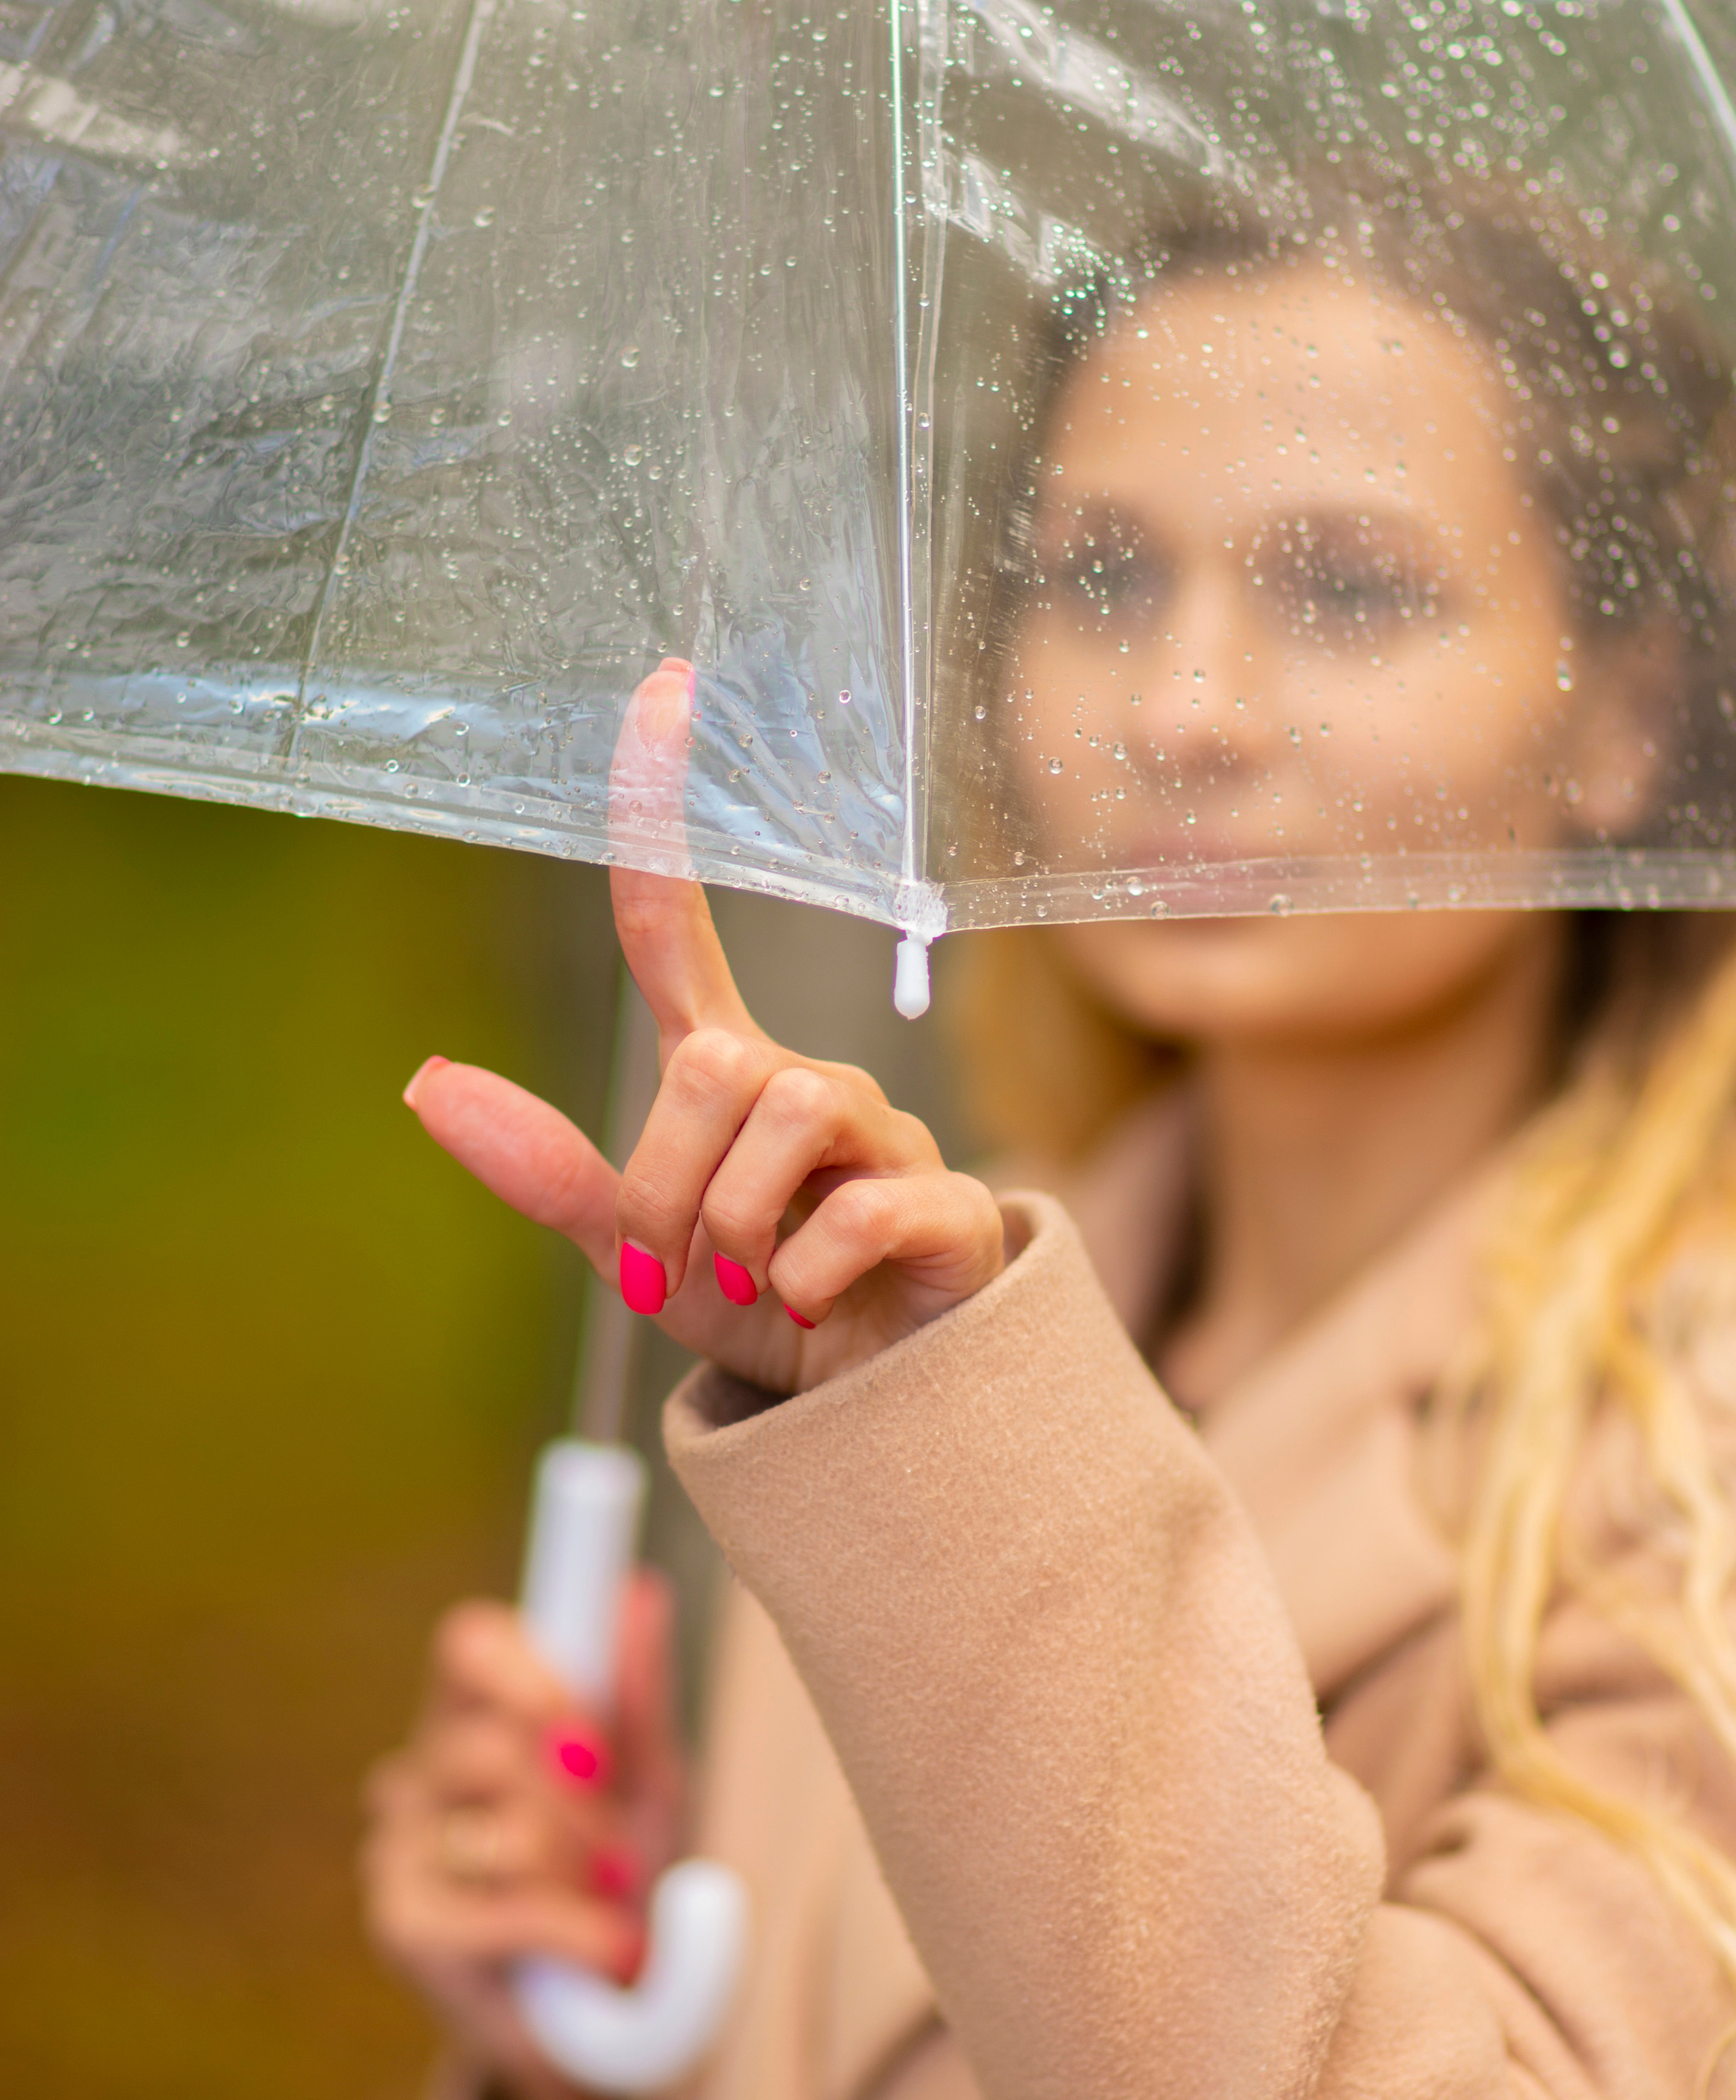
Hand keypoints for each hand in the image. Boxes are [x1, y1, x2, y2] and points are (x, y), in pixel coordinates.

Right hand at [360, 1570, 684, 2099]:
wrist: (619, 2025)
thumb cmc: (628, 1884)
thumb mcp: (650, 1784)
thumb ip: (638, 1694)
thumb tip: (640, 1590)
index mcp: (473, 1719)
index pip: (468, 1644)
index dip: (530, 1671)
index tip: (587, 1725)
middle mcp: (419, 1774)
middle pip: (493, 1744)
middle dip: (582, 1803)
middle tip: (619, 1850)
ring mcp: (397, 1851)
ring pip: (504, 1831)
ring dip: (584, 1874)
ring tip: (608, 1903)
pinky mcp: (403, 1927)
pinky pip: (504, 1910)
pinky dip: (574, 1932)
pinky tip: (605, 1952)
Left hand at [403, 659, 1005, 1391]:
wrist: (867, 1412)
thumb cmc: (754, 1306)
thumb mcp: (635, 1251)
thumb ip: (547, 1172)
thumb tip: (427, 1084)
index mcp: (723, 1075)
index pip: (675, 922)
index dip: (662, 809)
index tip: (666, 688)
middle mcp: (805, 1082)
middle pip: (707, 1058)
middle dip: (665, 1178)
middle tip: (680, 1260)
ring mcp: (883, 1135)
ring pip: (778, 1114)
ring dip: (732, 1228)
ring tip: (752, 1281)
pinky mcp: (945, 1202)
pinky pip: (848, 1213)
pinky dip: (800, 1278)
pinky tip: (813, 1300)